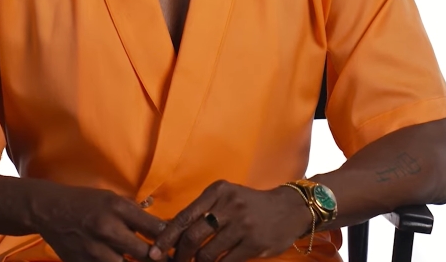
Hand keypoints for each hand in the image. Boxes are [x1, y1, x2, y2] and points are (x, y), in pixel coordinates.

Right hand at [32, 183, 167, 261]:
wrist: (50, 210)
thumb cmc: (87, 202)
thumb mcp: (114, 199)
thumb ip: (137, 215)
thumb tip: (165, 229)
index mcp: (118, 209)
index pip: (156, 228)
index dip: (172, 240)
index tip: (180, 246)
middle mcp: (108, 230)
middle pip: (146, 254)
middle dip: (160, 259)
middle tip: (173, 261)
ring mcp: (95, 251)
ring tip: (148, 260)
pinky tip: (121, 261)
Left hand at [151, 181, 313, 261]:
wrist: (290, 209)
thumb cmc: (250, 205)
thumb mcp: (227, 197)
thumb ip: (203, 211)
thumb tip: (171, 233)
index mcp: (218, 191)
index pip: (184, 216)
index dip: (166, 237)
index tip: (155, 252)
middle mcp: (230, 205)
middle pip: (192, 236)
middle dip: (179, 256)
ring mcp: (243, 225)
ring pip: (207, 253)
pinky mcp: (254, 244)